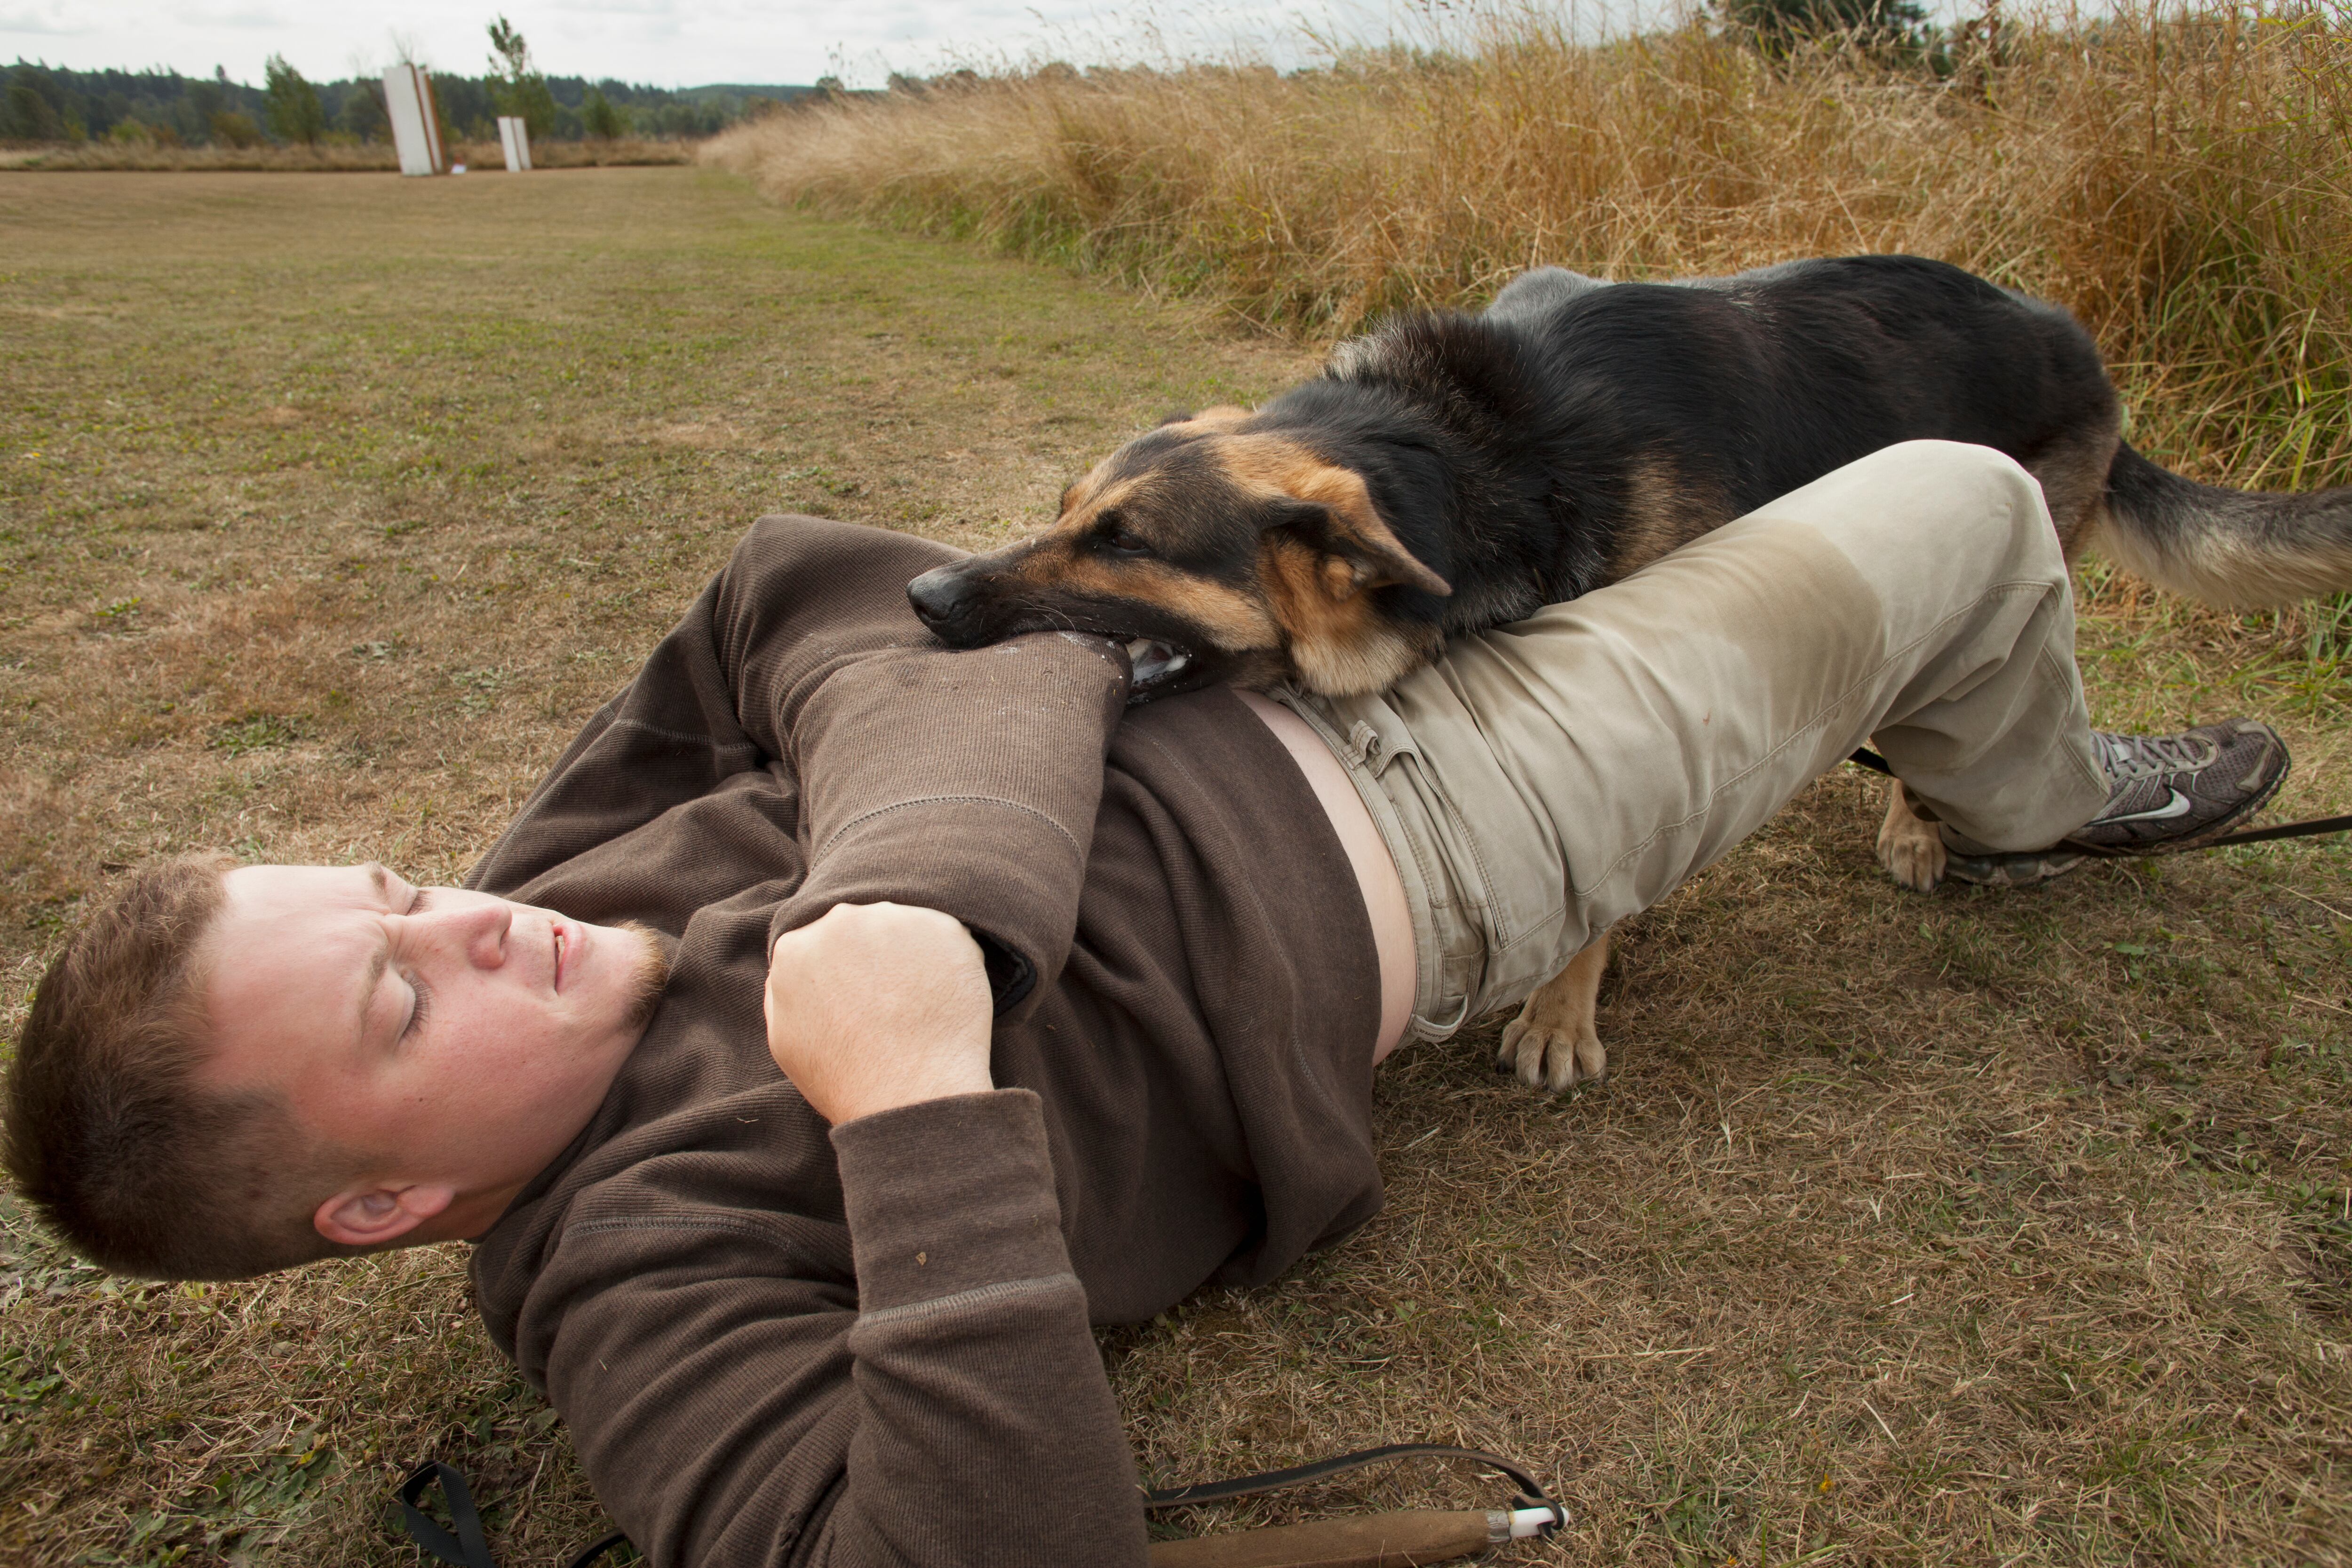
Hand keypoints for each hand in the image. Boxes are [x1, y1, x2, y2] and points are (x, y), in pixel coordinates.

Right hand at [763, 902, 995, 1125]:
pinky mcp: (943, 926)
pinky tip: (942, 999)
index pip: (820, 944)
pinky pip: (944, 937)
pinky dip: (947, 961)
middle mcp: (840, 921)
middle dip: (875, 958)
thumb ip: (783, 990)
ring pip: (902, 928)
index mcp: (794, 948)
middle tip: (891, 1004)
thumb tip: (798, 960)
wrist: (910, 1096)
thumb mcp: (785, 1039)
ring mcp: (893, 920)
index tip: (859, 997)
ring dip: (911, 956)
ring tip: (917, 1006)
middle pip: (861, 929)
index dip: (843, 971)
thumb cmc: (845, 1079)